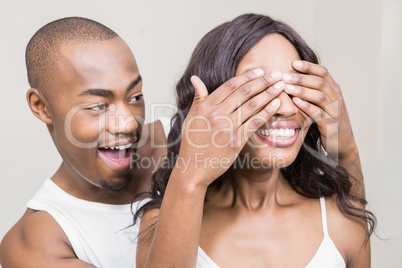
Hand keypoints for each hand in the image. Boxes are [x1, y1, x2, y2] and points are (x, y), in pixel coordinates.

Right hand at [175, 69, 283, 185]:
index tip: (260, 71)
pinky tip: (276, 104)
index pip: (230, 86)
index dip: (247, 77)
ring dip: (269, 93)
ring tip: (281, 86)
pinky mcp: (236, 141)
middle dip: (263, 81)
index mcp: (206, 106)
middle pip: (244, 93)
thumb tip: (195, 79)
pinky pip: (254, 123)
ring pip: (252, 106)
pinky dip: (266, 112)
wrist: (193, 168)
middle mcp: (216, 115)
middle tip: (277, 74)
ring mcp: (227, 128)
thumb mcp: (191, 117)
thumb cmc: (192, 143)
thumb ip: (197, 98)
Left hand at [282, 60, 356, 159]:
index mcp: (335, 90)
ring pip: (320, 96)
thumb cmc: (328, 123)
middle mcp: (337, 98)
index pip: (323, 72)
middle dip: (300, 78)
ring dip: (301, 90)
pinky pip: (319, 113)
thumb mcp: (323, 105)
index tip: (293, 63)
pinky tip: (295, 102)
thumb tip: (292, 80)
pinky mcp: (332, 125)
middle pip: (319, 82)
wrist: (342, 145)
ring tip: (286, 87)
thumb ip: (313, 92)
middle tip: (283, 75)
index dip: (309, 66)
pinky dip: (307, 106)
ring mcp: (336, 112)